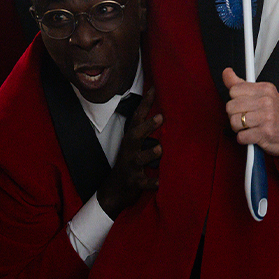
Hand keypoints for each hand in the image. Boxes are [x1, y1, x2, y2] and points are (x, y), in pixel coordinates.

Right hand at [96, 88, 162, 218]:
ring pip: (140, 158)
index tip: (153, 88)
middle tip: (161, 117)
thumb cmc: (130, 163)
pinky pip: (144, 182)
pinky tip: (159, 182)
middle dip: (147, 126)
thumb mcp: (135, 145)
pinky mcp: (134, 182)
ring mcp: (131, 166)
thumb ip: (146, 131)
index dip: (145, 104)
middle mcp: (129, 150)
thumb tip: (164, 112)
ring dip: (150, 153)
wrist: (114, 190)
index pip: (137, 118)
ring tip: (160, 149)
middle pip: (135, 135)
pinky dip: (152, 182)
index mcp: (131, 140)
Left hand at [223, 68, 278, 156]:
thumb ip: (242, 84)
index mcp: (265, 89)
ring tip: (249, 127)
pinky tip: (252, 136)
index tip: (244, 105)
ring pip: (234, 122)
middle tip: (246, 118)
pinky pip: (241, 136)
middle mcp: (266, 101)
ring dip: (238, 128)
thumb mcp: (262, 94)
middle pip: (231, 106)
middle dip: (235, 115)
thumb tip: (227, 72)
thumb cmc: (276, 114)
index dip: (235, 100)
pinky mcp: (265, 133)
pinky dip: (244, 139)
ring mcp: (266, 117)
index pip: (234, 90)